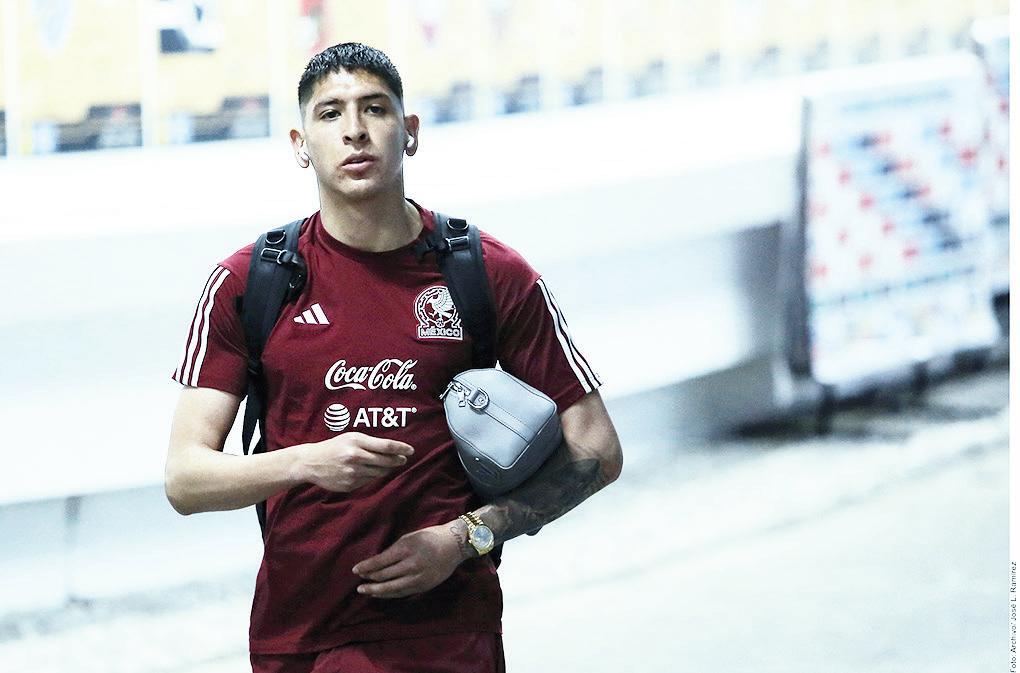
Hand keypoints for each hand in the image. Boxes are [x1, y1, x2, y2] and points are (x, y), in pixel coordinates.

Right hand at [296, 432, 413, 492]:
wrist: (311, 462)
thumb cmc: (334, 447)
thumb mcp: (351, 438)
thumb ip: (370, 443)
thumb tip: (393, 451)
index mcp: (357, 441)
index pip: (386, 446)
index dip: (401, 449)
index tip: (411, 450)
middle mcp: (356, 457)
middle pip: (386, 461)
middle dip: (397, 460)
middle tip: (403, 459)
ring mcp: (353, 472)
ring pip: (379, 473)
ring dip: (386, 469)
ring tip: (385, 465)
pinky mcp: (350, 485)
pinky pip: (368, 481)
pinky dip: (371, 476)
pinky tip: (366, 472)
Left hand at [352, 521, 468, 598]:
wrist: (455, 545)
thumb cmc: (430, 537)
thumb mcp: (410, 538)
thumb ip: (394, 551)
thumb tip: (377, 564)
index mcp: (407, 549)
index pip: (381, 561)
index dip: (366, 567)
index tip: (355, 570)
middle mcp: (412, 565)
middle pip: (385, 576)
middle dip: (369, 580)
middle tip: (359, 584)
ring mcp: (419, 577)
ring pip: (393, 588)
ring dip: (377, 591)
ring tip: (366, 591)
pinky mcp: (424, 586)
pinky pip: (403, 592)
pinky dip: (390, 594)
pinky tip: (381, 594)